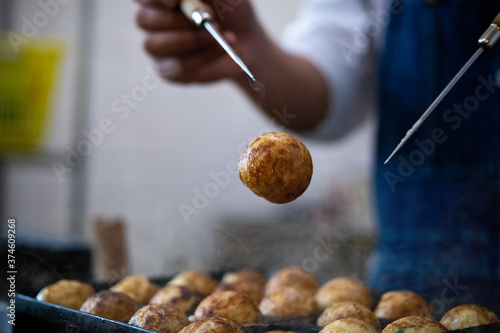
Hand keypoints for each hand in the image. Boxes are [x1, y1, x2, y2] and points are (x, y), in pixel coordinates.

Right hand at [135, 0, 260, 82]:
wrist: (245, 39)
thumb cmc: (229, 10)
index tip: (174, 3)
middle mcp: (152, 21)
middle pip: (143, 19)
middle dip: (178, 21)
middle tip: (211, 19)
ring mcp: (158, 47)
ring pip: (155, 45)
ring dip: (191, 40)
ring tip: (218, 37)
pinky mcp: (168, 70)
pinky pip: (176, 67)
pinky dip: (202, 58)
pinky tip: (220, 50)